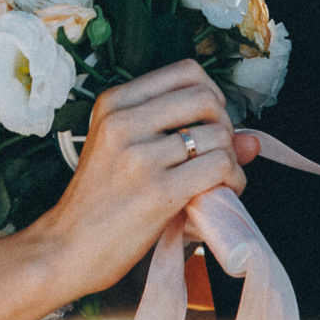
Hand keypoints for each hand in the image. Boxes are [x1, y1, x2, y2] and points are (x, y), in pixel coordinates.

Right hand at [27, 60, 249, 295]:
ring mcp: (140, 156)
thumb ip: (181, 133)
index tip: (208, 121)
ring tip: (221, 178)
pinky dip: (233, 180)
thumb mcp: (124, 151)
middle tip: (218, 151)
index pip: (185, 72)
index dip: (210, 94)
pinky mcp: (158, 192)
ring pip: (218, 135)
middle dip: (225, 124)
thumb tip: (253, 139)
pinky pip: (219, 168)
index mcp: (113, 103)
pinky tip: (222, 192)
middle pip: (206, 98)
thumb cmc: (99, 200)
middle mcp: (124, 121)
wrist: (66, 247)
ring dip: (232, 159)